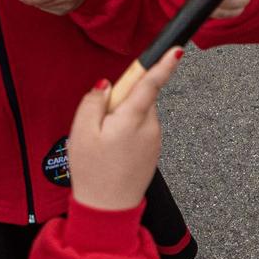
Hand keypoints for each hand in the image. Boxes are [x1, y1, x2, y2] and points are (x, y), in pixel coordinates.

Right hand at [66, 47, 182, 209]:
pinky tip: (113, 151)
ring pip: (140, 114)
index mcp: (132, 118)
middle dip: (122, 100)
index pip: (150, 83)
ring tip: (105, 142)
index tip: (177, 50)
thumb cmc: (93, 171)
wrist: (108, 208)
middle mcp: (150, 127)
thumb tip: (107, 84)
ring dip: (123, 119)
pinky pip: (141, 130)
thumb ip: (94, 101)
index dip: (164, 64)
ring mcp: (154, 140)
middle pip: (141, 98)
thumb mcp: (81, 132)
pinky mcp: (153, 151)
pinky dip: (127, 132)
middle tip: (100, 122)